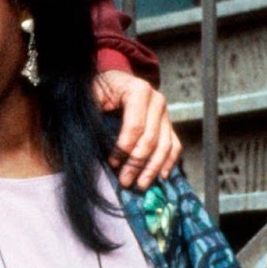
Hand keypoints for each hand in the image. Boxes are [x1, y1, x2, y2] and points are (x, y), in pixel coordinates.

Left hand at [93, 70, 181, 190]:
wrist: (111, 82)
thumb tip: (95, 144)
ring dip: (153, 168)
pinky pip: (174, 146)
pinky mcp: (168, 124)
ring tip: (140, 185)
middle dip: (137, 163)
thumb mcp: (92, 98)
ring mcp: (165, 113)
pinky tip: (161, 177)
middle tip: (124, 181)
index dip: (124, 148)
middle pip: (151, 138)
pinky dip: (168, 162)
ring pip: (165, 145)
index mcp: (138, 90)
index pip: (135, 126)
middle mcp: (157, 100)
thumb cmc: (98, 91)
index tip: (112, 163)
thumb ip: (96, 116)